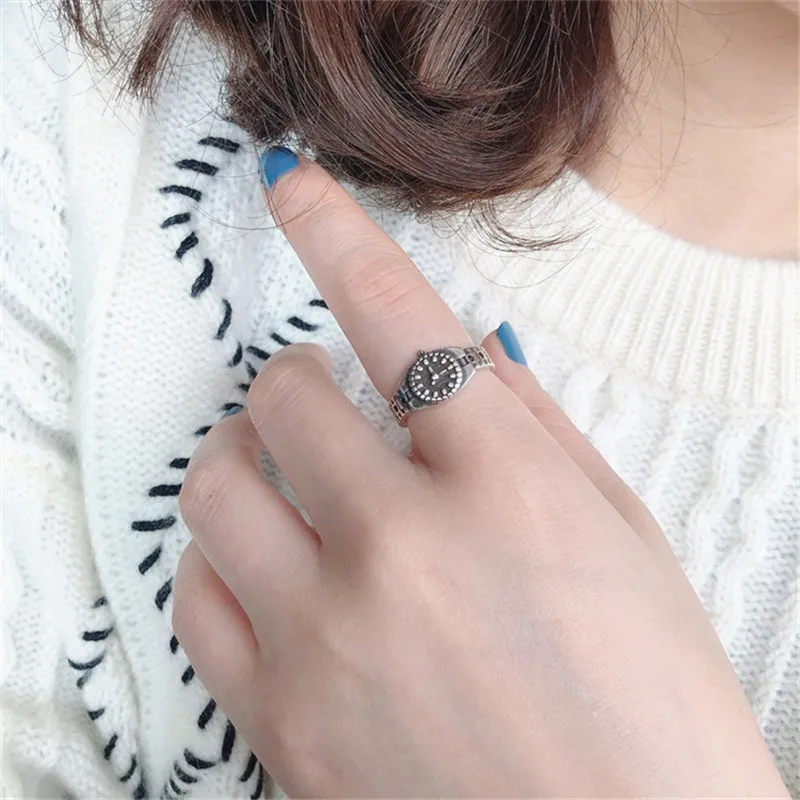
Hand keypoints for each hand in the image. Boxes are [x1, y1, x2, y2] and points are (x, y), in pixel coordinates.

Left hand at [174, 155, 786, 797]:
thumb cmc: (652, 711)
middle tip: (324, 395)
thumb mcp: (624, 541)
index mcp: (508, 492)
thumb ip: (536, 430)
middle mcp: (405, 551)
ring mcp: (328, 637)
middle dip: (300, 378)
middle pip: (287, 396)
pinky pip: (197, 594)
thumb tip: (467, 346)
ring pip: (218, 485)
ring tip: (286, 471)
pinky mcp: (280, 719)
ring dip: (246, 453)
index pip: (402, 319)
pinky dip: (223, 555)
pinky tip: (270, 562)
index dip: (338, 232)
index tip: (293, 184)